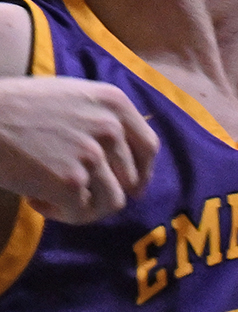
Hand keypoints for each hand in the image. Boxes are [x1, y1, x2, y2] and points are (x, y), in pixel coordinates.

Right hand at [0, 76, 157, 221]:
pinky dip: (60, 214)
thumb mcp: (71, 97)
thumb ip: (101, 119)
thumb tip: (123, 158)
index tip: (130, 188)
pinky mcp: (70, 181)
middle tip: (73, 193)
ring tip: (52, 198)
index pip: (148, 147)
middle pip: (131, 179)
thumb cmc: (15, 108)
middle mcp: (110, 126)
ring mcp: (91, 154)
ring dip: (84, 207)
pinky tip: (35, 201)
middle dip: (104, 192)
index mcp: (114, 103)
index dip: (142, 173)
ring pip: (113, 201)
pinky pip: (82, 213)